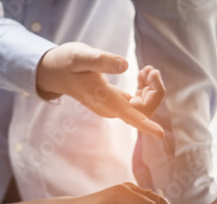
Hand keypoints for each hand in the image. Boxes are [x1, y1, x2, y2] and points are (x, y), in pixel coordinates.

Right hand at [36, 42, 165, 137]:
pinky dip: (145, 88)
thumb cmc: (67, 63)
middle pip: (144, 110)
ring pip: (144, 106)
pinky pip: (139, 101)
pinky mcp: (117, 102)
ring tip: (147, 69)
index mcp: (106, 101)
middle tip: (151, 69)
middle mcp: (112, 109)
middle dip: (155, 91)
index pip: (131, 117)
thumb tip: (125, 65)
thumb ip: (102, 60)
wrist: (56, 72)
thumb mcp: (81, 56)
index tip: (160, 134)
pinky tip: (142, 74)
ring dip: (151, 88)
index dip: (146, 125)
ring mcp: (115, 107)